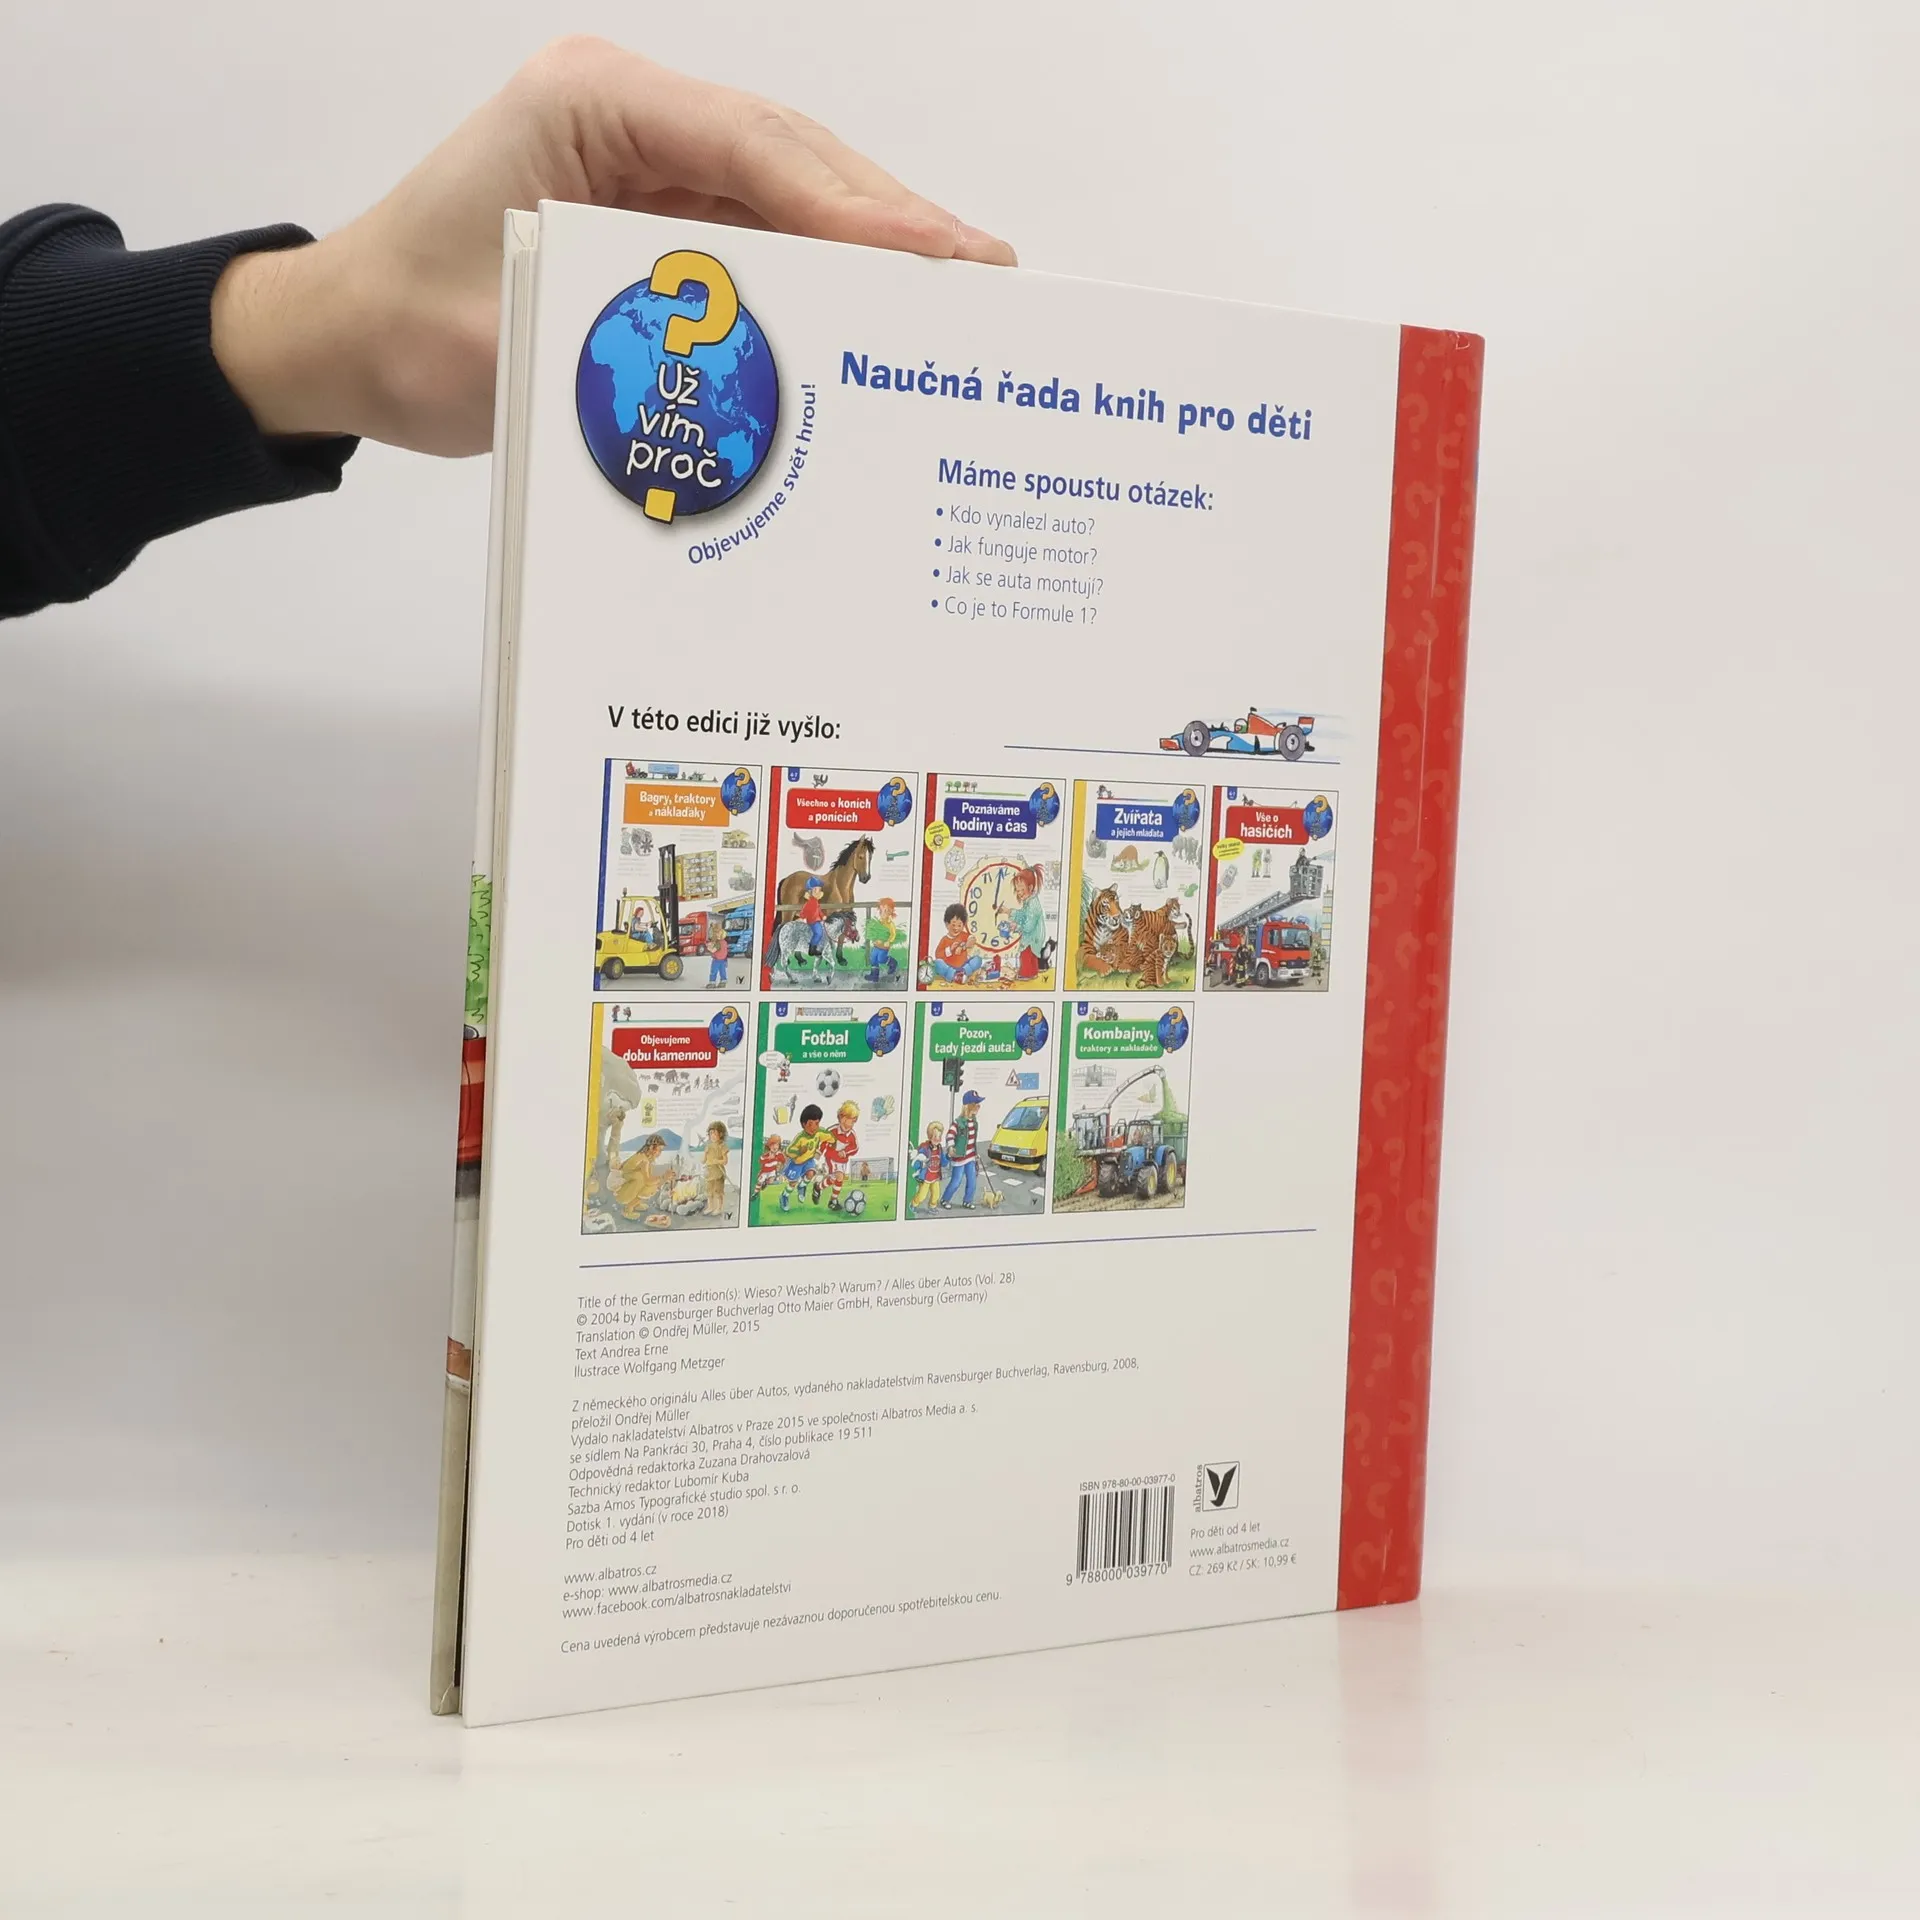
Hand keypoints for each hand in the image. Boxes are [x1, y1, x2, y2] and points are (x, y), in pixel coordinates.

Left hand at [211, 38, 1014, 454]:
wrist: (345, 340)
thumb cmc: (406, 329)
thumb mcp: (524, 339)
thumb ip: (654, 332)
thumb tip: (782, 358)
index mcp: (590, 105)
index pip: (752, 145)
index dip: (854, 205)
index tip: (934, 255)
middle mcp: (629, 115)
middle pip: (792, 157)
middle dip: (891, 220)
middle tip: (986, 275)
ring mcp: (647, 160)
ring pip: (790, 193)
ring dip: (872, 247)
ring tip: (962, 294)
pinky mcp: (655, 212)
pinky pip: (760, 236)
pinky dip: (823, 274)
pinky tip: (882, 313)